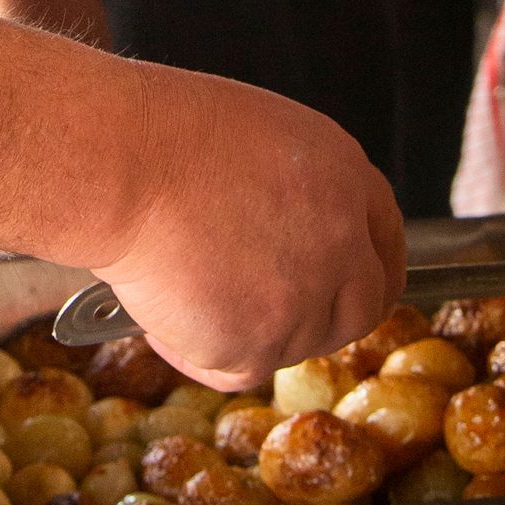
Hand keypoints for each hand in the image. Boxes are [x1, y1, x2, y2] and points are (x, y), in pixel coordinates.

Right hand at [87, 65, 405, 390]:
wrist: (121, 162)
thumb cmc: (160, 133)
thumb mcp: (257, 138)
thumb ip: (294, 191)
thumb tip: (287, 234)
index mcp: (344, 177)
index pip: (384, 240)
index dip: (365, 268)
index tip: (345, 286)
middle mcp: (340, 243)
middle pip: (360, 309)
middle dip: (320, 318)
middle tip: (264, 313)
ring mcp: (302, 300)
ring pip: (292, 344)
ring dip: (246, 329)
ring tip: (184, 284)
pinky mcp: (255, 345)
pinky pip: (234, 370)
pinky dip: (197, 354)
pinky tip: (162, 318)